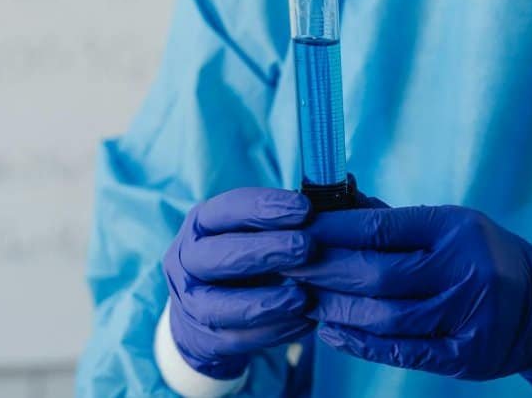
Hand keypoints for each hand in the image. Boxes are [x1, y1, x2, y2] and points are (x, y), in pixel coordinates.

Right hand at [163, 187, 315, 379]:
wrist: (203, 312)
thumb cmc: (243, 259)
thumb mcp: (253, 231)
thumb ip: (289, 216)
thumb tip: (344, 191)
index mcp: (202, 224)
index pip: (227, 210)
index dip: (265, 207)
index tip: (306, 208)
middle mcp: (187, 260)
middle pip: (219, 255)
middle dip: (266, 251)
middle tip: (307, 247)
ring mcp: (190, 302)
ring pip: (220, 305)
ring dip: (266, 301)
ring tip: (304, 297)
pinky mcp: (203, 338)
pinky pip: (237, 339)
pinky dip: (272, 332)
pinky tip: (304, 322)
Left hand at [284, 205, 531, 395]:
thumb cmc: (486, 258)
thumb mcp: (452, 227)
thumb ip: (395, 222)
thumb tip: (332, 205)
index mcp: (457, 229)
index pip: (381, 229)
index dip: (332, 231)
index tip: (298, 230)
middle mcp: (465, 270)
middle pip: (376, 274)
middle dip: (324, 272)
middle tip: (290, 268)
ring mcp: (468, 316)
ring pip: (384, 316)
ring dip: (335, 311)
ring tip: (306, 301)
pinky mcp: (467, 356)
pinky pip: (402, 352)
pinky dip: (361, 344)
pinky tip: (333, 332)